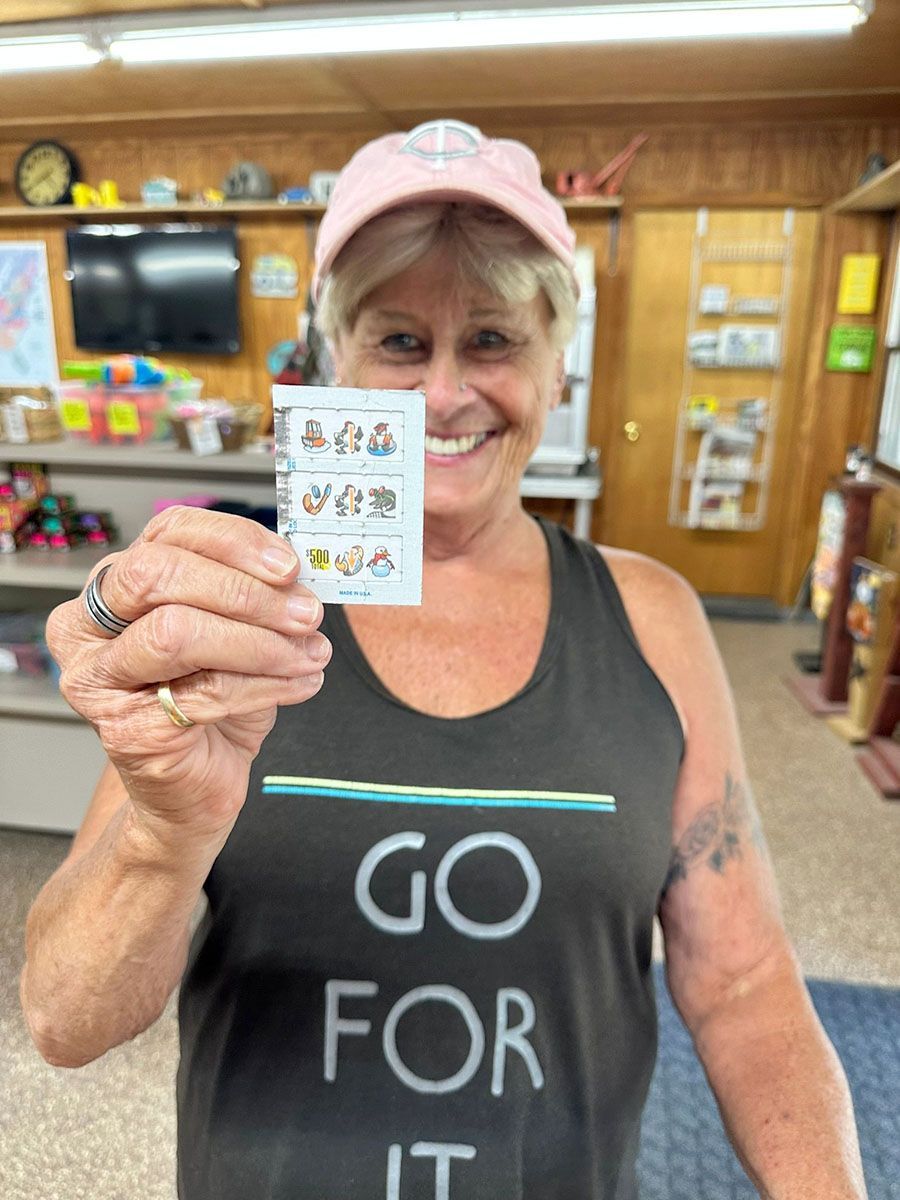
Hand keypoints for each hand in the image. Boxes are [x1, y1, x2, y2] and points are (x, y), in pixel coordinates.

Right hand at [46, 508, 328, 843]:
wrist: (194, 782)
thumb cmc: (209, 698)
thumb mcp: (232, 628)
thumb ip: (252, 592)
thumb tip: (299, 572)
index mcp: (114, 582)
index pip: (168, 532)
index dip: (233, 541)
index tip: (288, 567)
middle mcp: (86, 625)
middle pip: (158, 575)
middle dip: (245, 592)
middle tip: (306, 613)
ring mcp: (96, 678)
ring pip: (177, 632)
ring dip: (260, 642)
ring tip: (310, 654)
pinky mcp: (122, 728)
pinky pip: (203, 693)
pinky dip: (266, 686)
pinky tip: (300, 684)